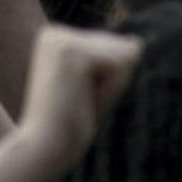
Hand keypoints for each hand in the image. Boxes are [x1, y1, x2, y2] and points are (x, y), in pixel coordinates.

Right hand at [16, 25, 141, 172]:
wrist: (43, 148)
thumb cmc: (71, 123)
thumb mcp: (98, 86)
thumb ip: (119, 60)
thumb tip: (138, 44)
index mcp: (56, 38)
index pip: (112, 48)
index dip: (106, 81)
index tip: (76, 98)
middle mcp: (56, 32)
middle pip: (119, 48)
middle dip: (111, 83)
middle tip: (78, 103)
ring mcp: (61, 39)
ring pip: (122, 56)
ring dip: (111, 87)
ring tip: (80, 102)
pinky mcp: (71, 52)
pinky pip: (119, 66)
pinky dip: (110, 91)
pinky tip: (81, 101)